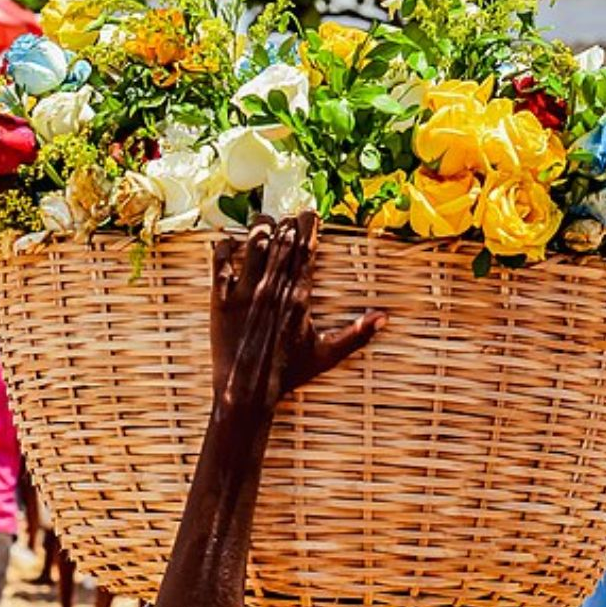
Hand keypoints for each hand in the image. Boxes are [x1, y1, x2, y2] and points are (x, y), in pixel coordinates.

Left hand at [210, 214, 385, 408]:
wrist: (245, 392)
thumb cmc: (287, 374)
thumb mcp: (326, 355)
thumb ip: (356, 335)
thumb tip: (385, 318)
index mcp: (299, 299)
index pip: (306, 251)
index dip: (308, 227)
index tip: (310, 214)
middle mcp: (273, 291)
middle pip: (282, 242)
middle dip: (287, 224)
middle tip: (288, 217)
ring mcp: (245, 294)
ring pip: (254, 246)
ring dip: (259, 228)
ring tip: (263, 222)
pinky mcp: (220, 302)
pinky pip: (221, 264)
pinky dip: (225, 247)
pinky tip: (229, 242)